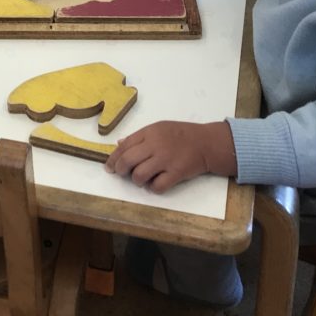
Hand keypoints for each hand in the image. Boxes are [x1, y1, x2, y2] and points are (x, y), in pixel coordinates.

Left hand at [106, 121, 236, 193]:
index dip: (113, 158)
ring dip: (136, 180)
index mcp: (149, 132)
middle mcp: (155, 145)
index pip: (124, 146)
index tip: (109, 167)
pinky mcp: (176, 173)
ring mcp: (165, 159)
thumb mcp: (159, 128)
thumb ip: (140, 137)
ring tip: (141, 179)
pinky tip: (155, 184)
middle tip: (121, 174)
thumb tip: (120, 144)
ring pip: (139, 175)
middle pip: (127, 160)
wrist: (206, 142)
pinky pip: (157, 186)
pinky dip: (153, 188)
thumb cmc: (182, 134)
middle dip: (120, 170)